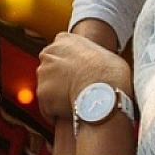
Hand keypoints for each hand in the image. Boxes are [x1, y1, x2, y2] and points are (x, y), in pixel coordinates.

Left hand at [44, 20, 123, 154]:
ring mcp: (43, 73)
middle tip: (78, 92)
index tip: (78, 76)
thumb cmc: (112, 73)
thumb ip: (95, 56)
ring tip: (78, 105)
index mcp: (64, 39)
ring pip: (49, 89)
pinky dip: (56, 114)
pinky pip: (47, 108)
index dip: (70, 67)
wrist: (104, 91)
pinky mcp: (42, 95)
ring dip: (59, 97)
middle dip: (61, 81)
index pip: (60, 52)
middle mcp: (49, 53)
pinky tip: (72, 115)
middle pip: (52, 69)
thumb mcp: (106, 54)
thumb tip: (106, 65)